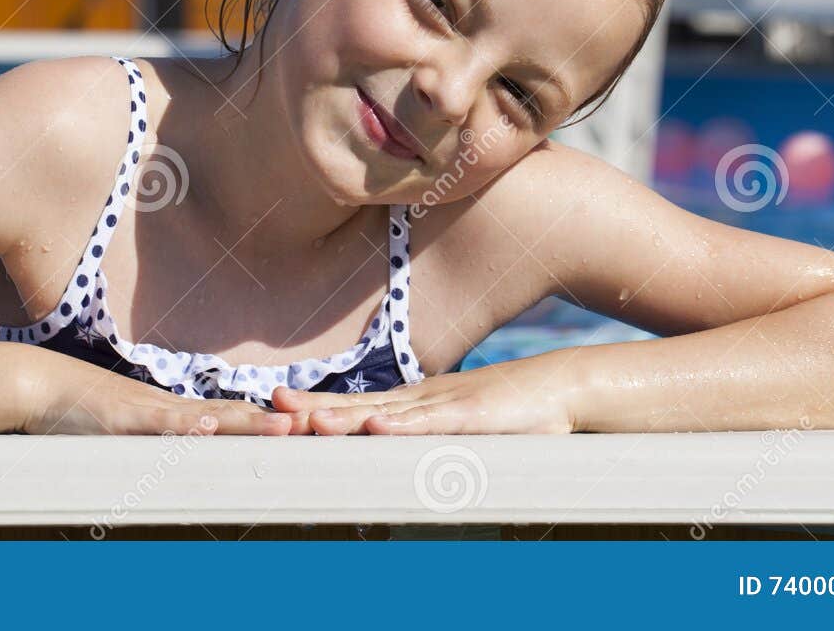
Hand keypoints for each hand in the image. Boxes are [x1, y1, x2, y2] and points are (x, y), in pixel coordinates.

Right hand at [24, 357, 298, 435]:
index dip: (279, 430)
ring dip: (247, 424)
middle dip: (280, 426)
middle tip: (323, 431)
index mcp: (186, 418)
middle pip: (239, 417)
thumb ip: (174, 446)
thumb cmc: (92, 415)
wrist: (45, 387)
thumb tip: (208, 456)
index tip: (320, 436)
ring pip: (208, 418)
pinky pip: (158, 423)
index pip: (243, 423)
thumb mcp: (143, 437)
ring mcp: (152, 412)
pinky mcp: (123, 418)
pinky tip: (207, 427)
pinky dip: (184, 426)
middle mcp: (178, 411)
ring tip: (285, 429)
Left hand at [271, 354, 576, 434]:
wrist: (561, 386)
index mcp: (414, 404)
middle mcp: (421, 400)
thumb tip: (392, 446)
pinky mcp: (472, 415)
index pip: (356, 406)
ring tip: (307, 421)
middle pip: (359, 405)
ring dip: (346, 418)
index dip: (316, 406)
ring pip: (387, 414)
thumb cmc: (511, 410)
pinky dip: (402, 426)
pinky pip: (432, 423)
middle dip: (314, 407)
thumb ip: (426, 437)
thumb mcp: (459, 425)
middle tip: (272, 408)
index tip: (277, 409)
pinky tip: (376, 428)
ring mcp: (445, 405)